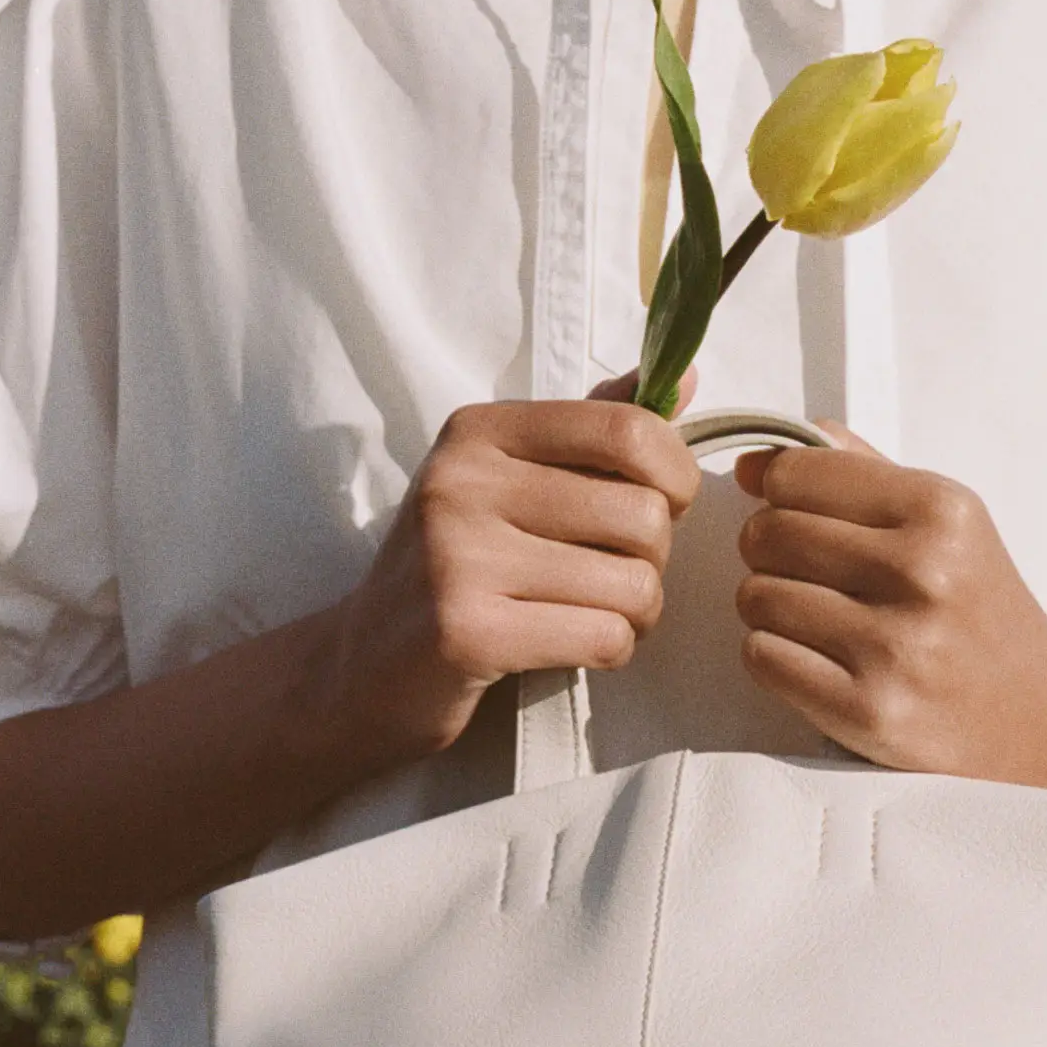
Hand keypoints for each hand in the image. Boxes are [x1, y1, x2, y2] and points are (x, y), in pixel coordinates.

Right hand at [322, 372, 699, 766]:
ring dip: (637, 612)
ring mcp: (458, 558)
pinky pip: (603, 636)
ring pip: (631, 583)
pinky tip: (578, 647)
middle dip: (655, 557)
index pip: (624, 429)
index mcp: (479, 432)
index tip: (668, 503)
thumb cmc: (457, 567)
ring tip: (599, 614)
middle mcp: (462, 483)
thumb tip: (685, 379)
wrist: (362, 668)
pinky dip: (612, 649)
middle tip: (620, 575)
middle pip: (640, 513)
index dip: (675, 473)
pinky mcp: (467, 632)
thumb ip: (592, 431)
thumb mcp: (507, 480)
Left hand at [732, 430, 1046, 781]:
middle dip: (770, 553)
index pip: (794, 474)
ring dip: (771, 609)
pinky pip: (762, 657)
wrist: (1037, 719)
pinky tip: (817, 659)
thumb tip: (753, 462)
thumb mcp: (943, 521)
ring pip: (755, 596)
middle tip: (808, 574)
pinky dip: (774, 657)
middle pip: (766, 534)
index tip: (800, 514)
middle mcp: (921, 572)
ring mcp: (895, 646)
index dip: (780, 493)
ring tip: (819, 620)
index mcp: (940, 510)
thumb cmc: (978, 611)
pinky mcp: (869, 710)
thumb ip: (856, 473)